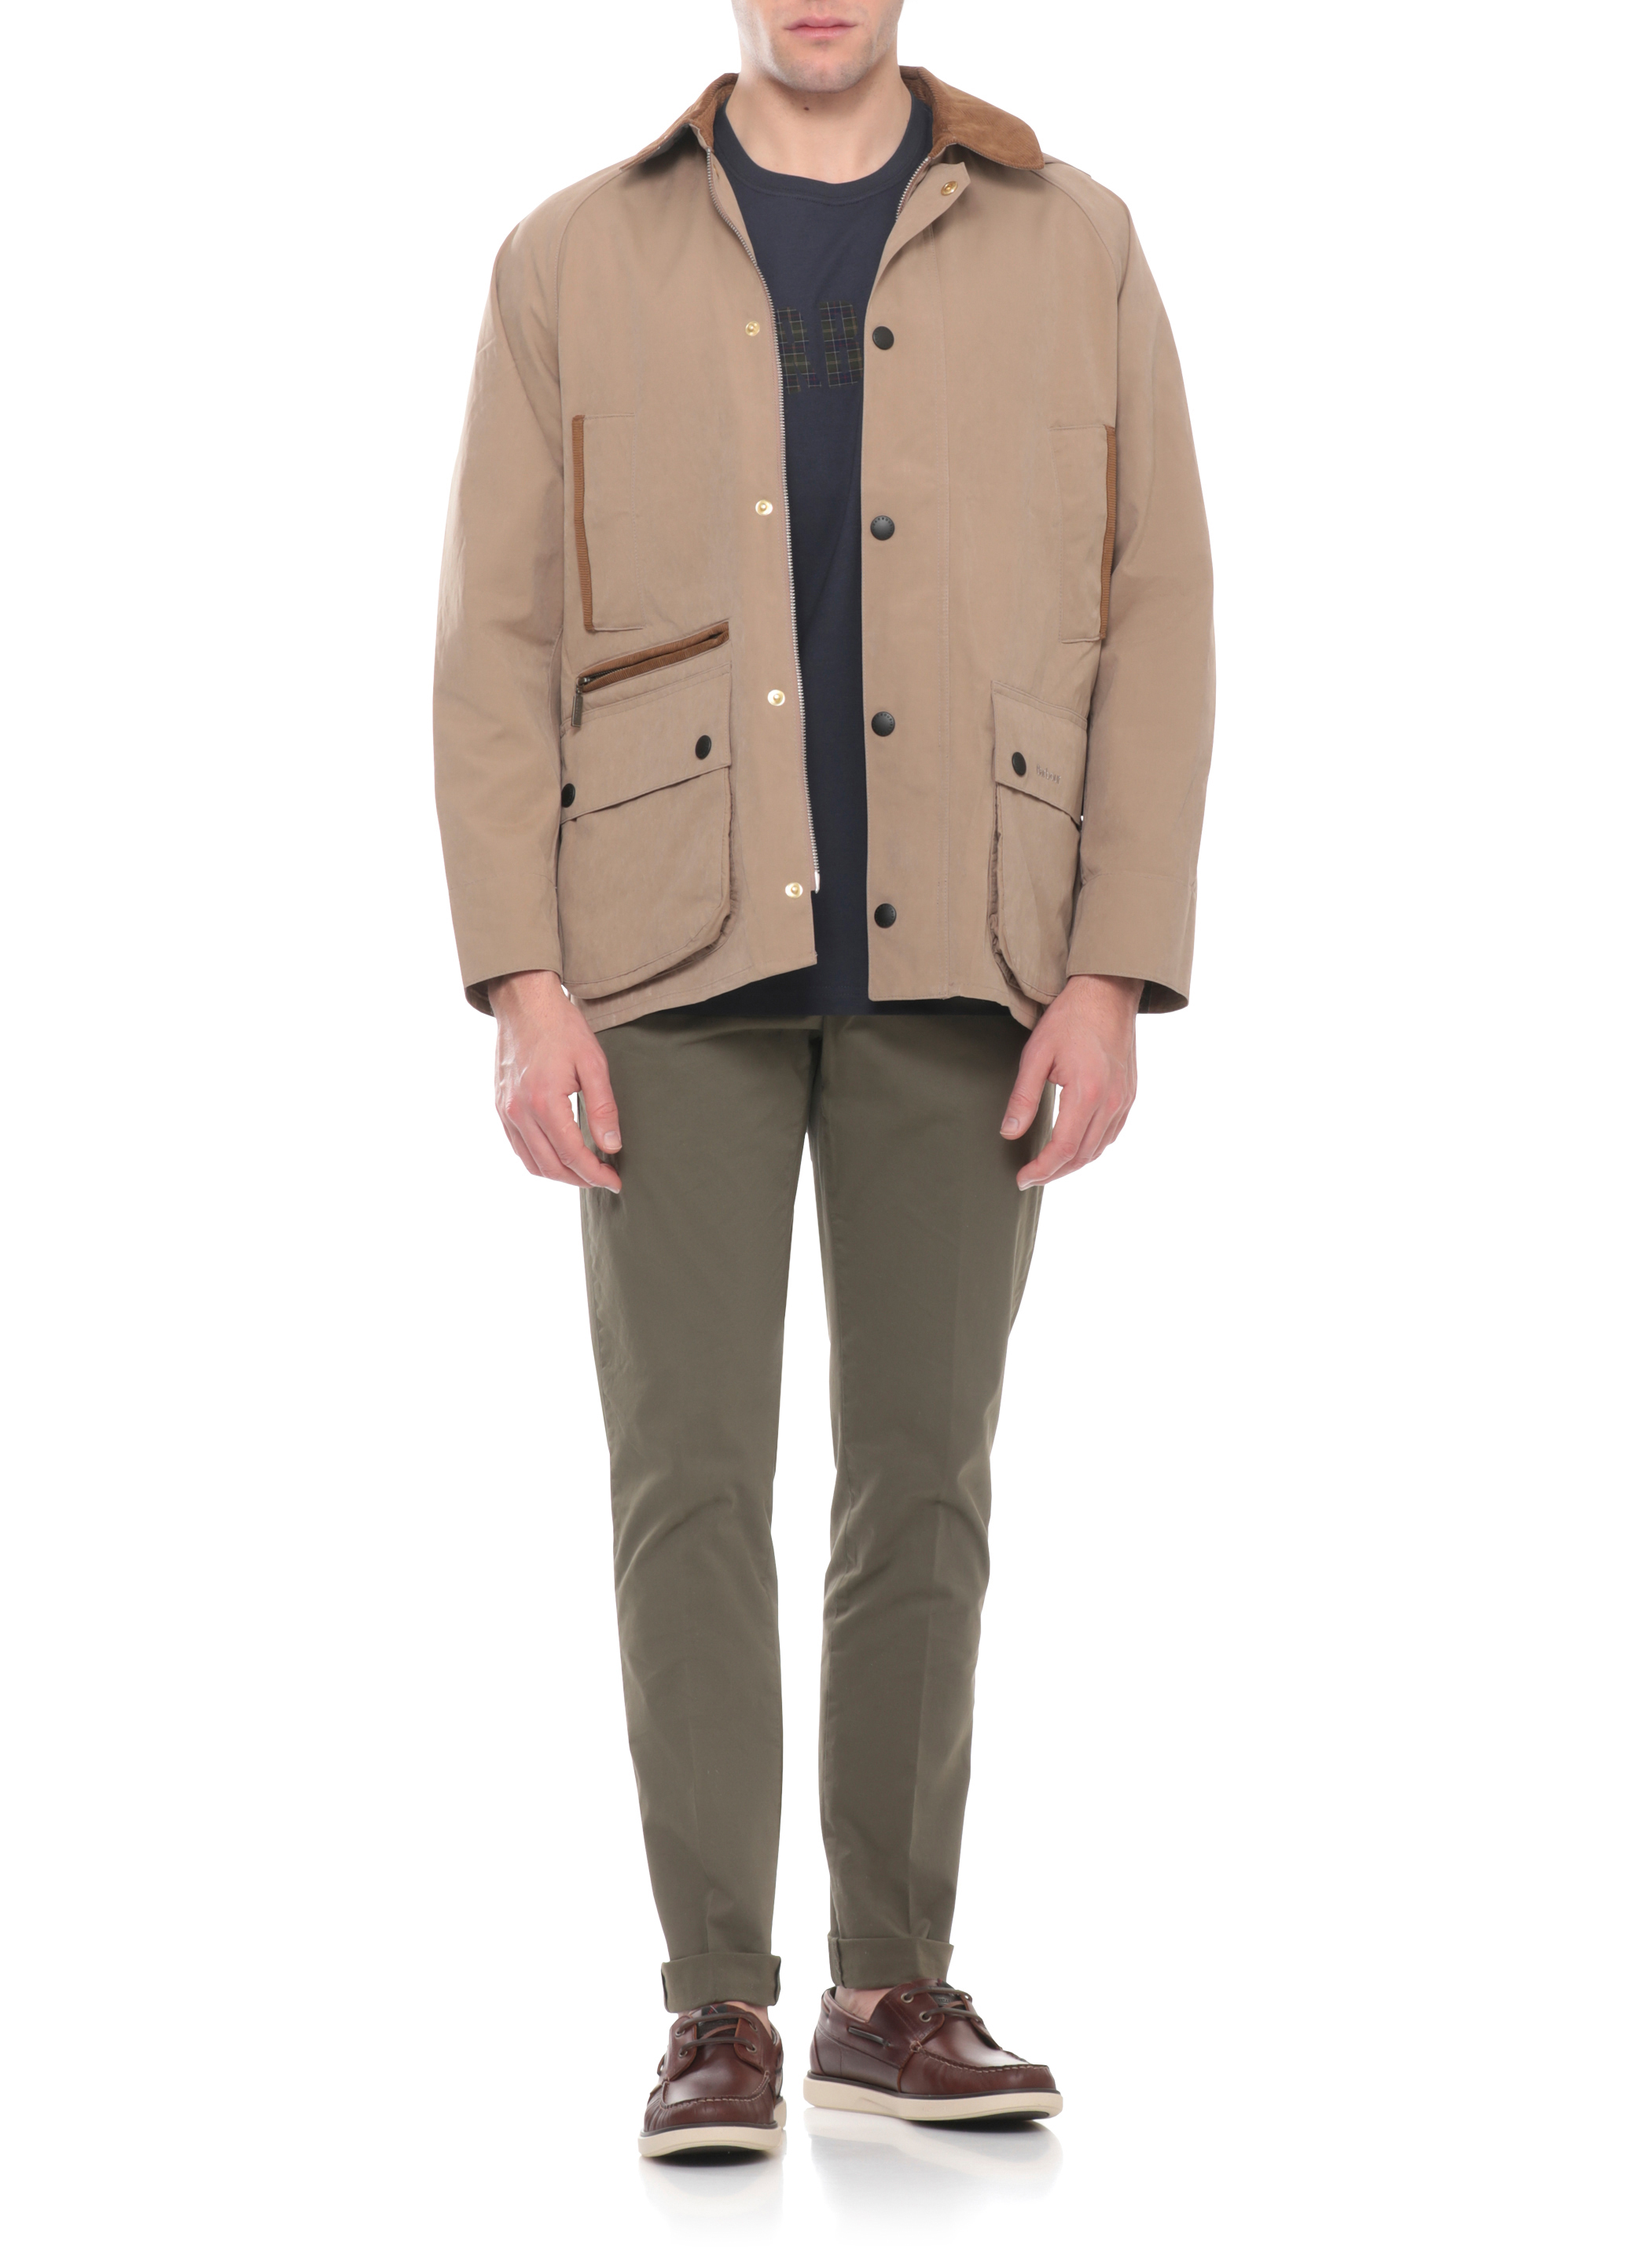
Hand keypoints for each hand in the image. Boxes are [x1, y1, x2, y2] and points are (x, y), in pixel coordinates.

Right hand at [488, 970, 622, 1191]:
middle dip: (580, 1179)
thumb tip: (612, 1146)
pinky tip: (559, 1155)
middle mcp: (519, 1112)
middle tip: (604, 1179)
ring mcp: (506, 1111)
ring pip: (531, 1162)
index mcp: (544, 1102)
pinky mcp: (500, 1106)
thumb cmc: (561, 1028)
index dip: (595, 1174)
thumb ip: (603, 1108)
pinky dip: (539, 1160)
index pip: (572, 1155)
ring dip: (559, 1175)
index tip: (615, 1181)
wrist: (524, 1002)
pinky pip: (518, 1147)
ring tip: (584, 1172)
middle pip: (550, 1166)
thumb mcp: (593, 1063)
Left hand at [1000, 973, 1142, 1189]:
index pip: (1063, 1148)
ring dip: (1073, 1164)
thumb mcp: (1036, 1054)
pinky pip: (1111, 1134)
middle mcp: (1111, 1102)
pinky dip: (1092, 1148)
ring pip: (1099, 1149)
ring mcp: (1124, 1099)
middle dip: (1054, 1173)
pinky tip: (1075, 1147)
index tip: (1022, 1178)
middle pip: (1082, 1155)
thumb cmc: (1070, 1018)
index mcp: (1087, 1093)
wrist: (1107, 992)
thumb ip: (1023, 1097)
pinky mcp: (1129, 1094)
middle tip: (1030, 1178)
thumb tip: (1010, 1132)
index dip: (1041, 1169)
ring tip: (1048, 1167)